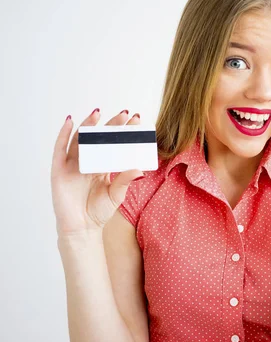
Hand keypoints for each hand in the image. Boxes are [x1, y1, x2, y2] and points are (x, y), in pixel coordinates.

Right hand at [51, 109, 143, 235]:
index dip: (124, 132)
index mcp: (102, 166)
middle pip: (99, 139)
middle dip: (111, 125)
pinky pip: (60, 149)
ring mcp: (72, 164)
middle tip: (125, 113)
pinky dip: (64, 134)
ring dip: (89, 125)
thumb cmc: (98, 211)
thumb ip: (125, 180)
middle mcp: (88, 162)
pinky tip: (71, 122)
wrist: (82, 228)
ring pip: (80, 140)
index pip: (115, 145)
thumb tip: (140, 169)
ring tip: (99, 113)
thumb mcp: (117, 194)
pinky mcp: (59, 170)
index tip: (137, 120)